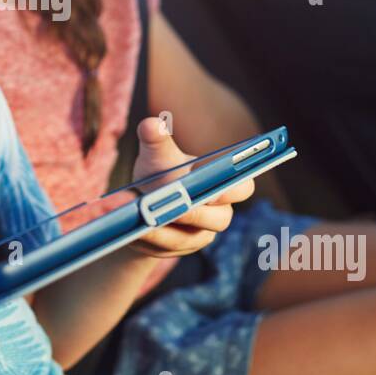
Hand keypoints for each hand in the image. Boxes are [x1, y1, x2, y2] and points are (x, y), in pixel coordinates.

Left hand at [127, 116, 254, 258]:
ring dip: (165, 228)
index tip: (215, 187)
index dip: (234, 189)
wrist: (139, 203)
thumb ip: (156, 139)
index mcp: (220, 183)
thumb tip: (151, 125)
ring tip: (141, 217)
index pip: (242, 187)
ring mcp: (199, 235)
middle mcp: (216, 212)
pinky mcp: (178, 250)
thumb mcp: (156, 155)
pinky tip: (132, 231)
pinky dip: (150, 239)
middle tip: (175, 206)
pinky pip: (167, 248)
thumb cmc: (158, 172)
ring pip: (189, 237)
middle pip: (219, 219)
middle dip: (195, 212)